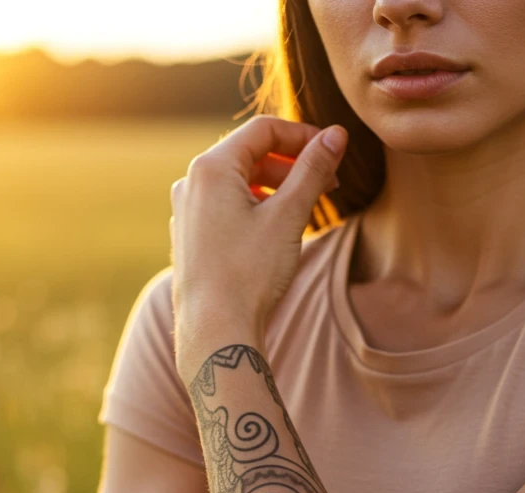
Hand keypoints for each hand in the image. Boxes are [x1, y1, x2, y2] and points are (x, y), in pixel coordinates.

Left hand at [169, 115, 347, 382]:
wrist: (215, 330)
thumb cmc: (250, 274)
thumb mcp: (289, 217)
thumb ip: (313, 171)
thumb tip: (337, 135)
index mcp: (212, 168)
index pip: (263, 131)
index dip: (303, 136)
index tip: (333, 151)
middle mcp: (191, 183)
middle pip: (250, 155)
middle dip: (292, 165)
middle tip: (329, 184)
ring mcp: (187, 211)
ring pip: (239, 184)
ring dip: (276, 188)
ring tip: (307, 209)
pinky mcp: (190, 238)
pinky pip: (227, 208)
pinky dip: (256, 209)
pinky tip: (277, 232)